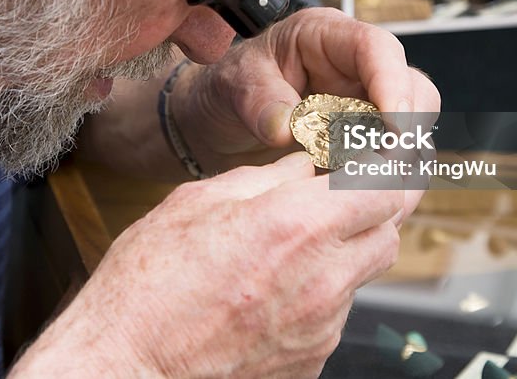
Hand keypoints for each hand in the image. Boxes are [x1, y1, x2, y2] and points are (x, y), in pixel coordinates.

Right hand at [9, 152, 416, 377]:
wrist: (127, 367)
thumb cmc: (147, 285)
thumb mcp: (196, 203)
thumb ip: (263, 179)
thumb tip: (302, 167)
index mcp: (296, 225)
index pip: (385, 186)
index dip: (386, 167)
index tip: (373, 158)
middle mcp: (322, 278)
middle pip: (389, 231)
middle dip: (371, 208)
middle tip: (336, 198)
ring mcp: (321, 327)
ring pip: (362, 274)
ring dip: (342, 251)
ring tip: (290, 248)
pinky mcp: (312, 361)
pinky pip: (334, 315)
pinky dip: (317, 294)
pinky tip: (270, 291)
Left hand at [175, 8, 440, 167]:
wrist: (220, 118)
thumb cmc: (229, 86)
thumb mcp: (234, 85)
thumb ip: (260, 102)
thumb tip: (289, 128)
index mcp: (327, 35)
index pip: (378, 48)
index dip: (393, 85)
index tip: (393, 127)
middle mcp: (358, 66)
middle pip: (413, 91)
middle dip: (403, 132)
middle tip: (378, 169)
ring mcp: (368, 103)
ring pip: (412, 129)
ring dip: (396, 162)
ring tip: (364, 187)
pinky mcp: (367, 138)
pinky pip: (394, 160)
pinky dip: (383, 180)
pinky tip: (358, 198)